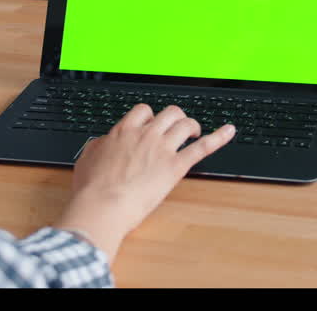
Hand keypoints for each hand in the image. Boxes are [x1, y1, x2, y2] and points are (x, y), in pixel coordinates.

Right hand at [54, 104, 234, 258]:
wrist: (102, 206)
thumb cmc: (92, 188)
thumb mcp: (87, 159)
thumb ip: (99, 146)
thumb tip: (103, 143)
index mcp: (123, 132)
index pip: (143, 111)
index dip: (151, 115)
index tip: (153, 122)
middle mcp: (146, 135)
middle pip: (169, 113)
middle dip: (175, 117)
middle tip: (177, 127)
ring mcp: (162, 149)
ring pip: (185, 124)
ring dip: (193, 126)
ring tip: (195, 133)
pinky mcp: (175, 166)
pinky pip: (202, 147)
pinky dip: (219, 137)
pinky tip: (229, 131)